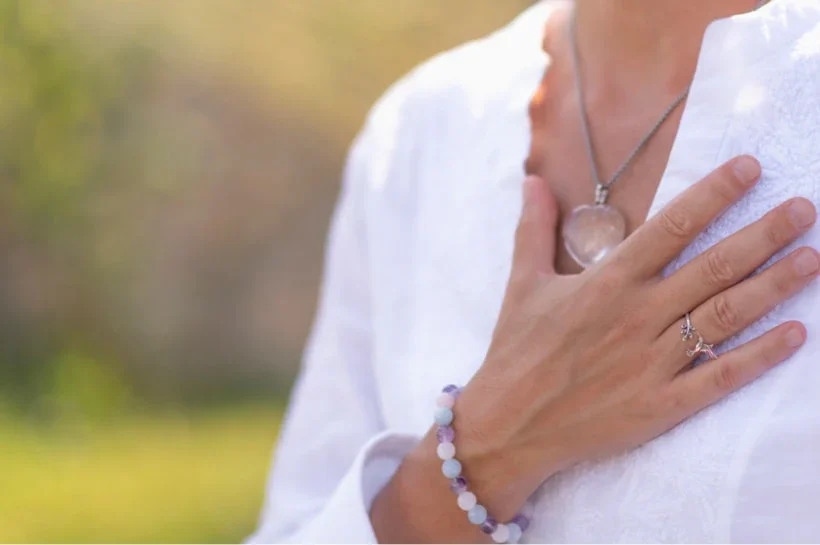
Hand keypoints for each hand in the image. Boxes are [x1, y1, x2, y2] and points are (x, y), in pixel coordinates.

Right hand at [455, 156, 816, 517]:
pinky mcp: (660, 405)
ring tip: (813, 259)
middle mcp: (636, 316)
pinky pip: (718, 376)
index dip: (714, 194)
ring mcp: (651, 362)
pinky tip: (796, 334)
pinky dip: (759, 356)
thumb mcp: (521, 284)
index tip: (750, 167)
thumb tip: (532, 181)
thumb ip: (533, 229)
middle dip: (764, 234)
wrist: (509, 425)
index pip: (671, 227)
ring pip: (725, 316)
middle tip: (805, 208)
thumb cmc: (515, 351)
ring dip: (773, 286)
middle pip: (713, 266)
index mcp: (606, 282)